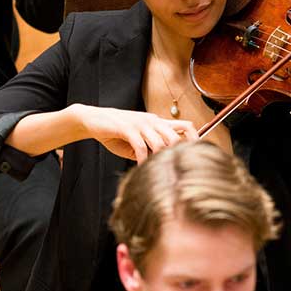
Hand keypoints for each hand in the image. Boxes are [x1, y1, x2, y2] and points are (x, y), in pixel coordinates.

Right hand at [76, 104, 194, 161]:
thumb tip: (166, 163)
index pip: (186, 126)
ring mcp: (140, 123)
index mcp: (158, 123)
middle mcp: (153, 121)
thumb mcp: (138, 140)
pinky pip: (141, 146)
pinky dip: (143, 159)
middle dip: (177, 154)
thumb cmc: (116, 132)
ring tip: (155, 170)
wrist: (93, 120)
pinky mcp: (127, 127)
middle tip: (173, 169)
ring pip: (160, 141)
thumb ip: (151, 149)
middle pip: (176, 136)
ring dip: (159, 159)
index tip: (196, 156)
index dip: (195, 139)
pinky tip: (141, 166)